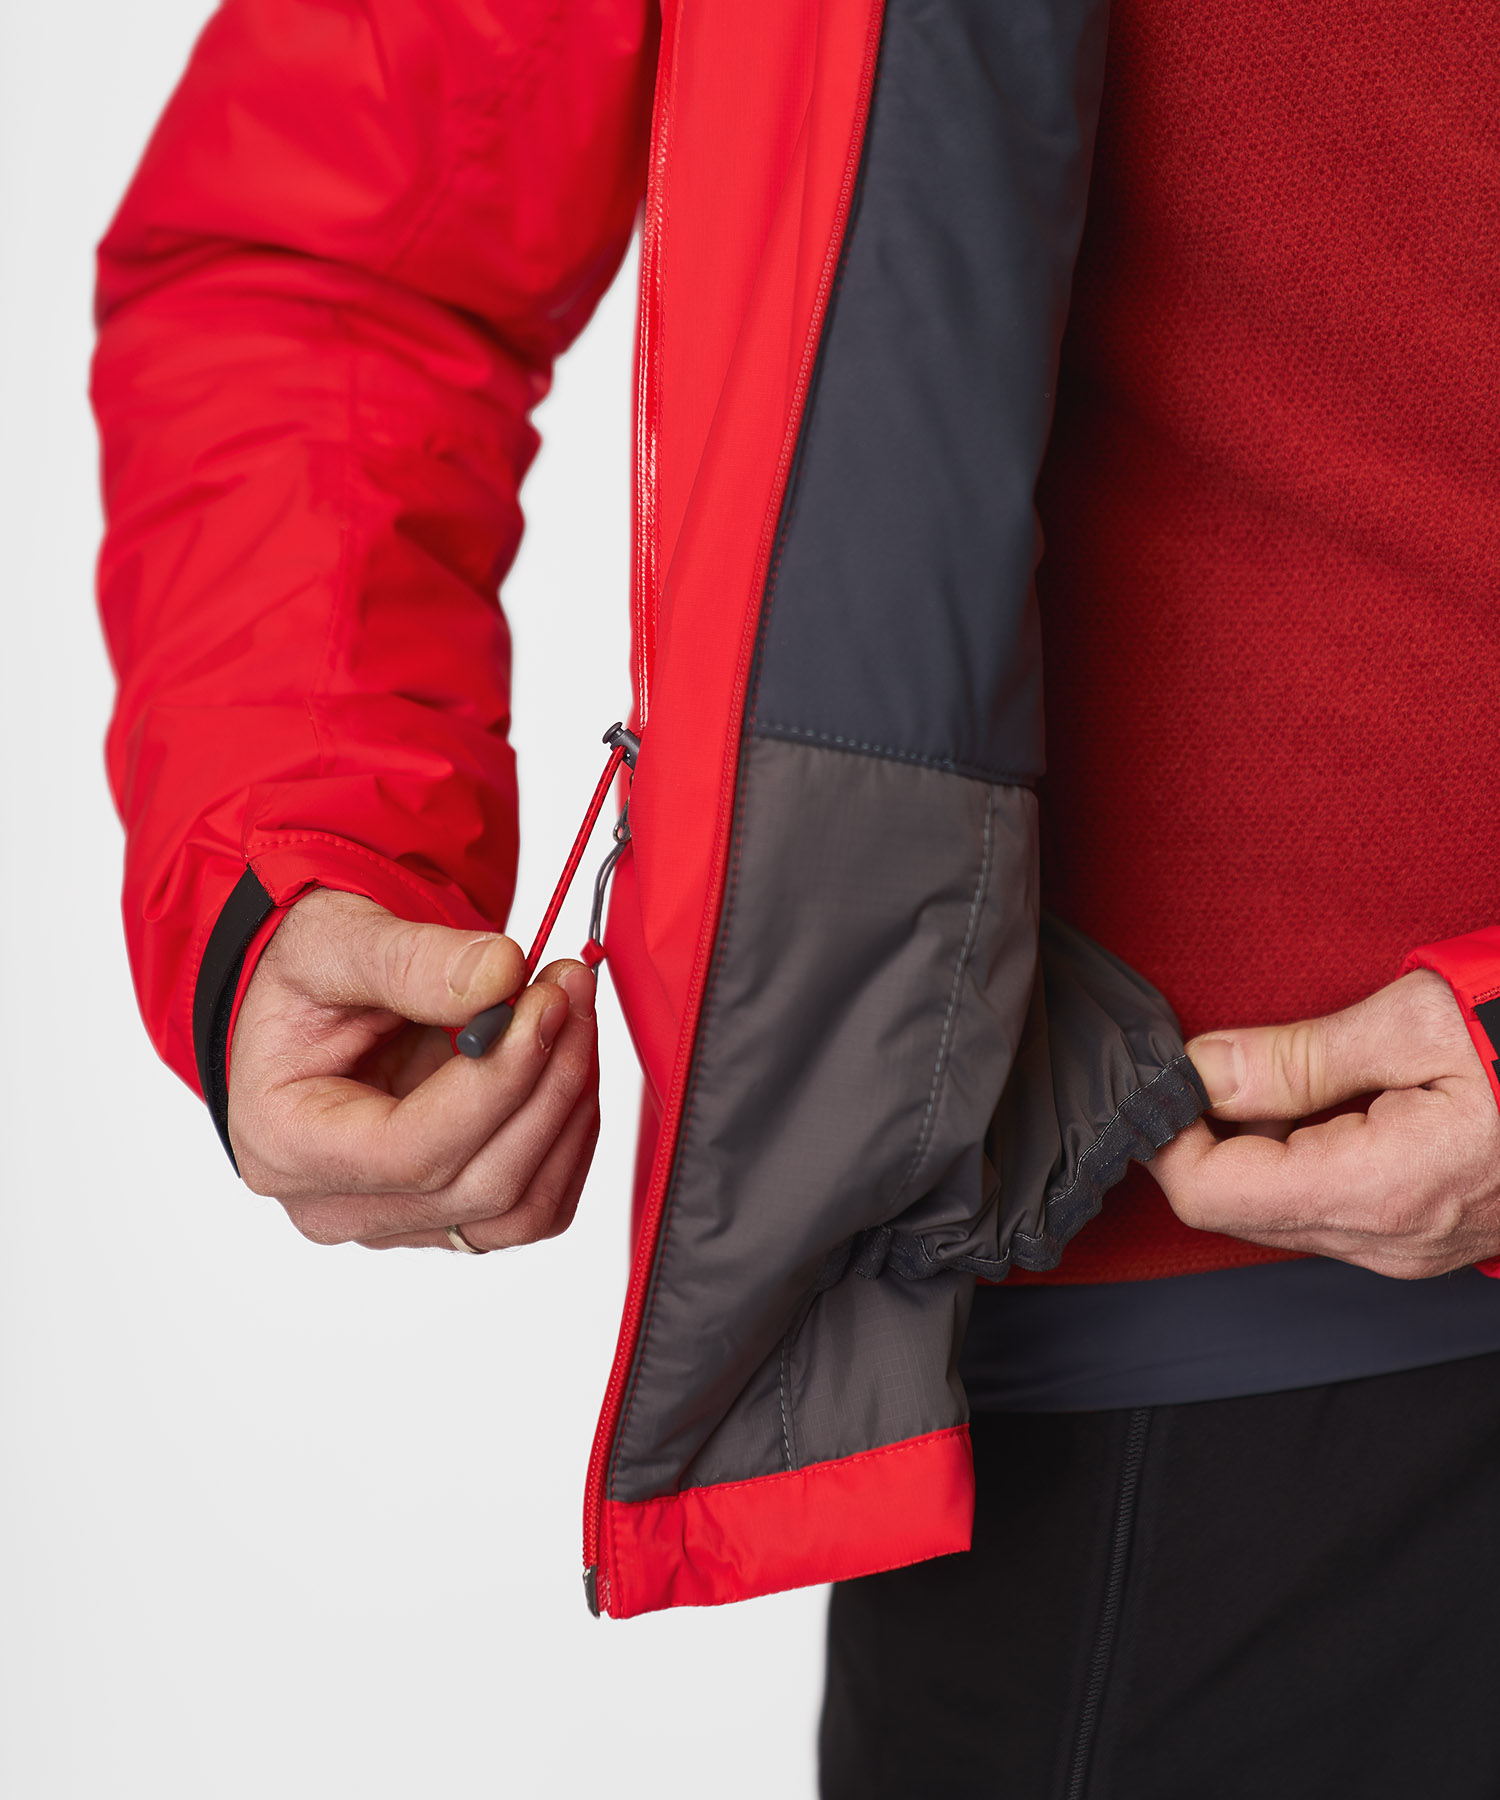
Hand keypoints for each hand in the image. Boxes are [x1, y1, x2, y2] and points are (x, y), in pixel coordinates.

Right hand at [227, 890, 598, 1250]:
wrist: (314, 1006)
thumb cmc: (306, 981)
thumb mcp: (332, 941)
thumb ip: (411, 960)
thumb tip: (502, 975)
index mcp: (289, 1145)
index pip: (415, 1152)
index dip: (498, 1081)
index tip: (546, 1004)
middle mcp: (337, 1205)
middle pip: (480, 1185)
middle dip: (549, 1083)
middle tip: (571, 991)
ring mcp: (396, 1222)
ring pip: (521, 1208)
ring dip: (570, 1111)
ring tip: (575, 1018)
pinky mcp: (448, 1215)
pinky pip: (535, 1205)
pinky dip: (570, 1137)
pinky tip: (567, 1066)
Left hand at [1152, 970, 1499, 1277]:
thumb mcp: (1420, 1021)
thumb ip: (1297, 1055)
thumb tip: (1201, 1069)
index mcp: (1380, 1188)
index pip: (1212, 1193)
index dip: (1168, 1135)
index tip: (1164, 1078)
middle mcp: (1387, 1240)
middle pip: (1233, 1209)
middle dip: (1201, 1138)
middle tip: (1200, 1063)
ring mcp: (1406, 1249)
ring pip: (1273, 1213)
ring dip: (1247, 1147)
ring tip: (1262, 1072)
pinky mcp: (1420, 1238)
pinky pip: (1321, 1210)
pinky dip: (1292, 1158)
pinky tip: (1312, 1102)